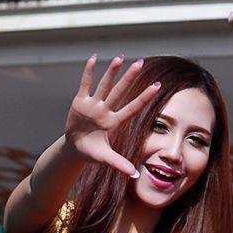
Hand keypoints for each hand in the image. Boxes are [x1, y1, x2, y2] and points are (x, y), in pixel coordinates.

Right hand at [63, 56, 161, 177]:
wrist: (74, 148)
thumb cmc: (93, 152)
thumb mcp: (106, 158)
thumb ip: (119, 164)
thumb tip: (135, 175)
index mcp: (114, 122)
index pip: (132, 107)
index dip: (144, 97)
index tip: (158, 86)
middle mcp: (106, 110)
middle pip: (120, 91)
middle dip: (129, 78)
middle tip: (141, 62)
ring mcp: (93, 105)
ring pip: (104, 85)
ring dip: (111, 72)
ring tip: (120, 57)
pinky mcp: (80, 102)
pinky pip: (85, 84)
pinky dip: (88, 72)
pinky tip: (93, 58)